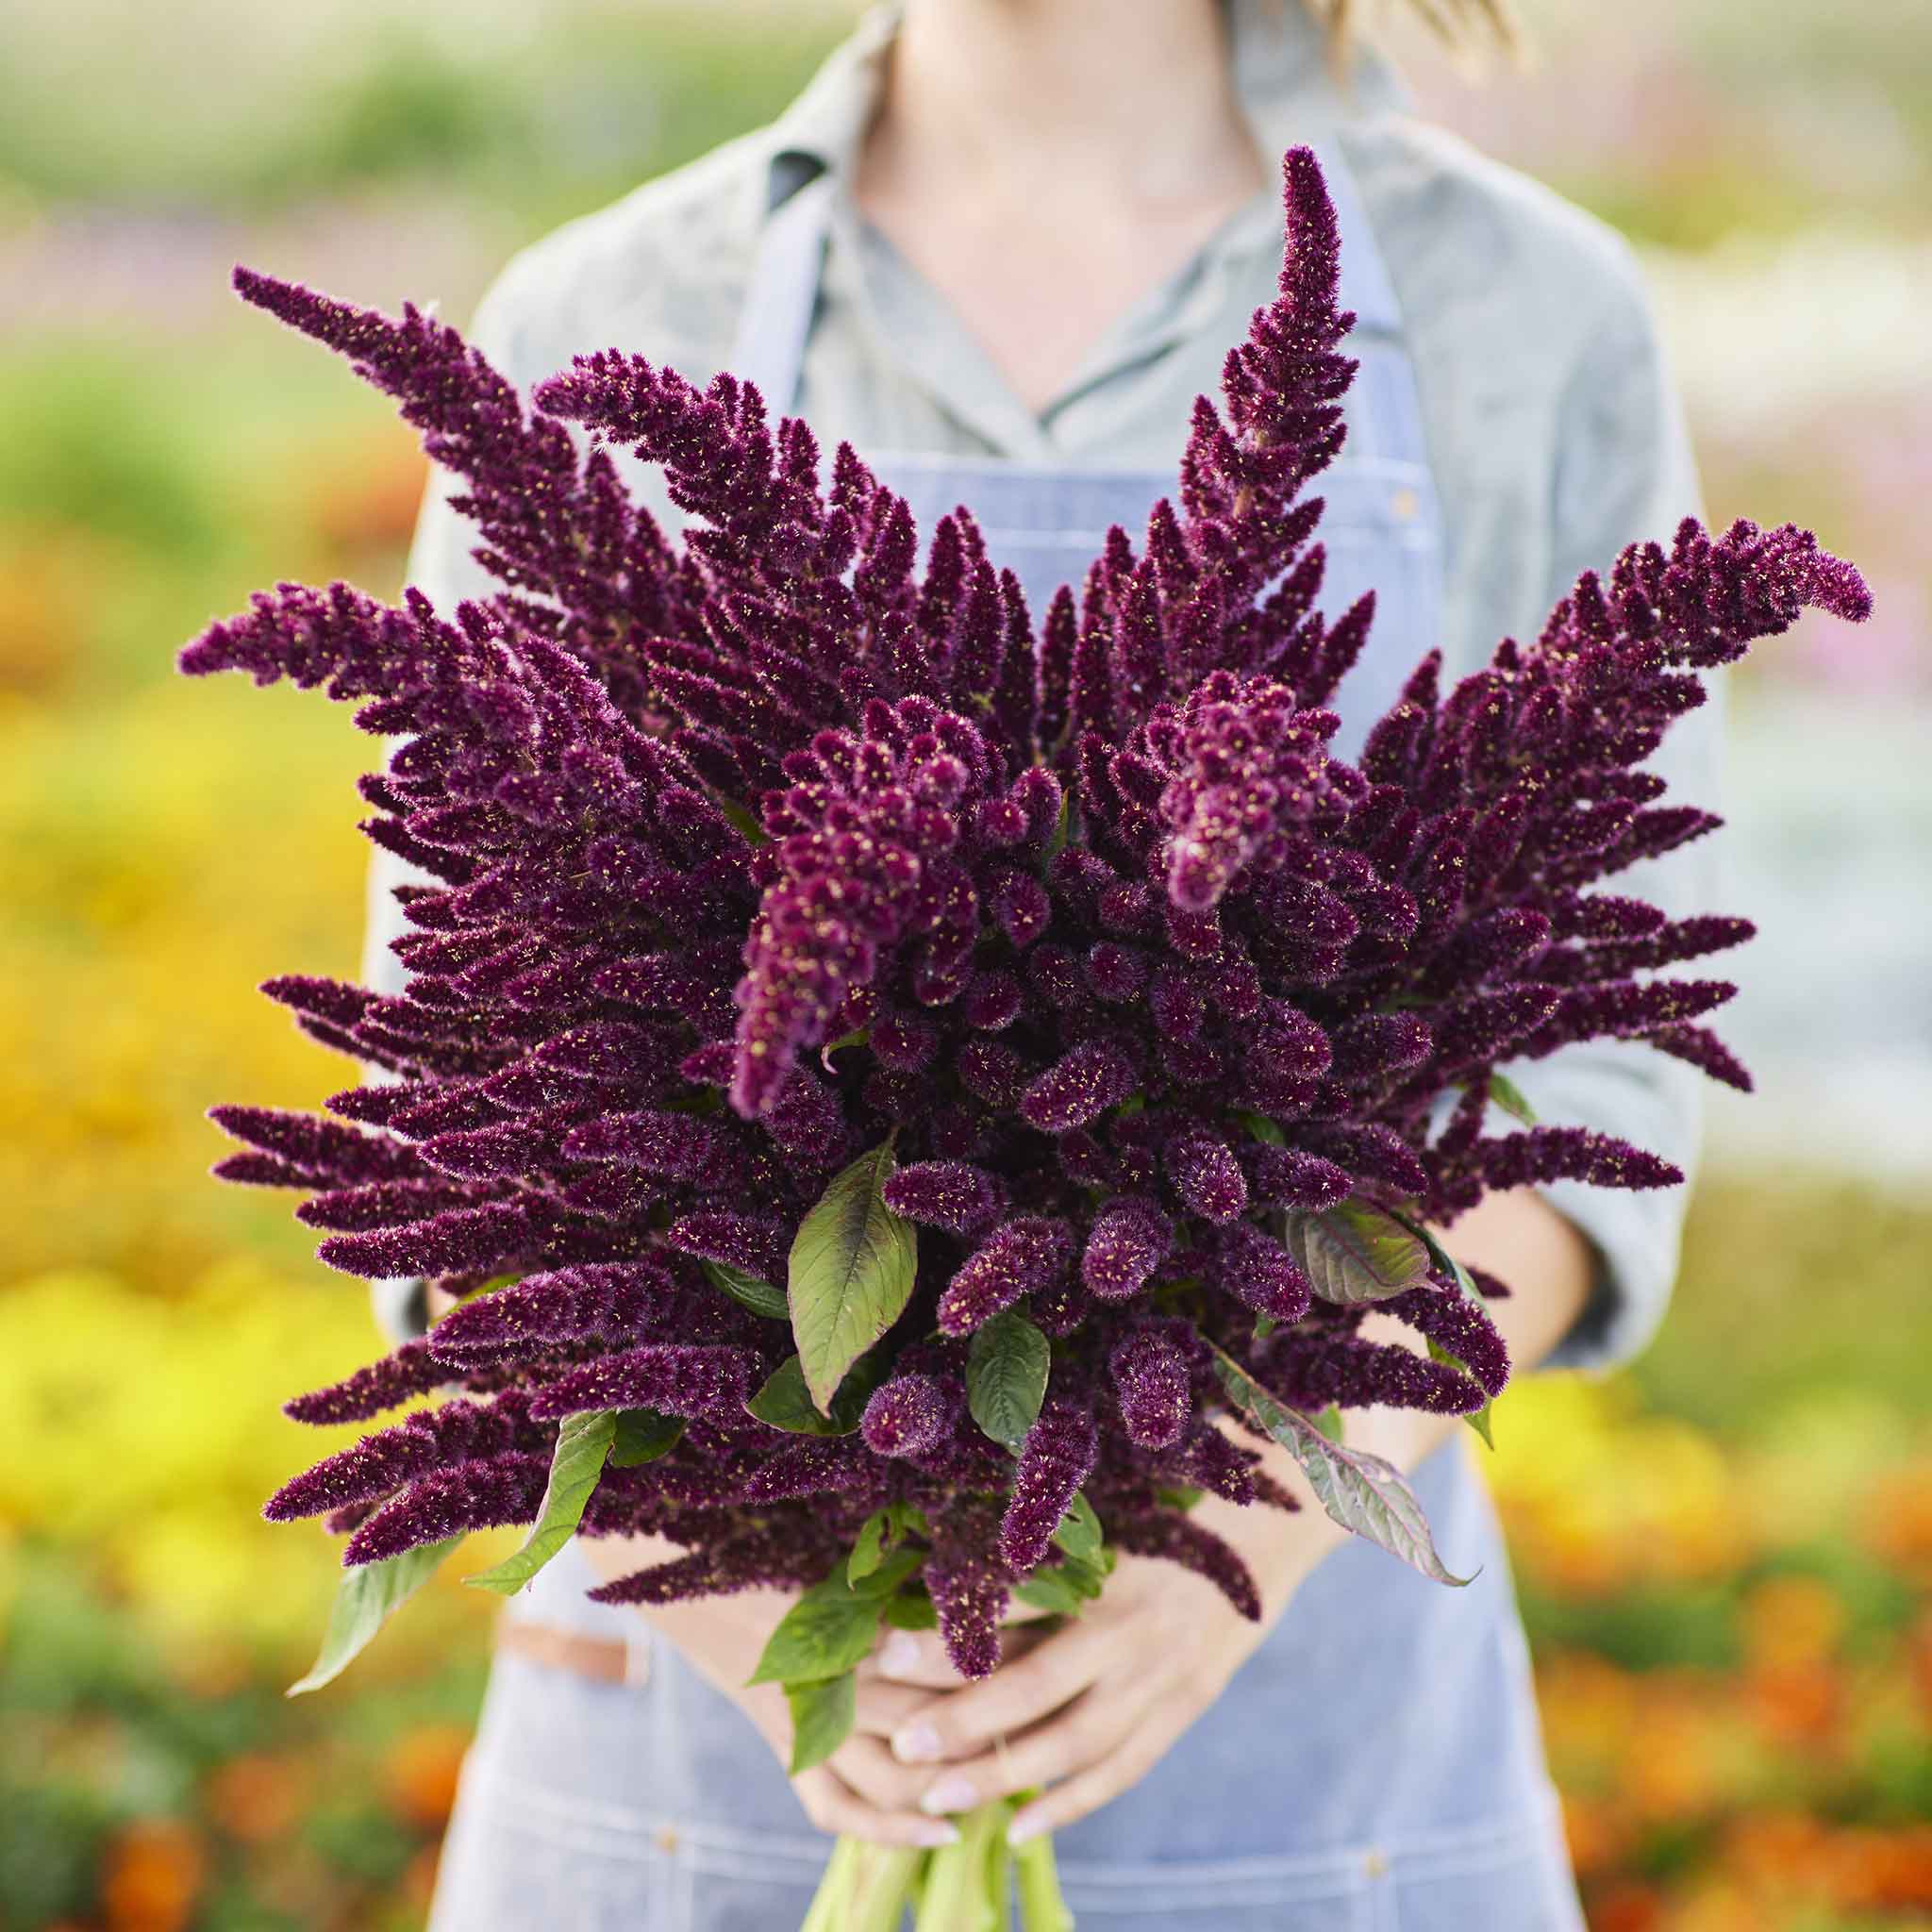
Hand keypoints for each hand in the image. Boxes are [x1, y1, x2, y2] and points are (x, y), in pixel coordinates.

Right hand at [575, 1531, 1044, 1847]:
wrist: (676, 1559)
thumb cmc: (766, 1525)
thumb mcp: (838, 1525)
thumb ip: (905, 1542)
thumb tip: (989, 1538)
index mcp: (846, 1606)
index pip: (939, 1651)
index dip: (998, 1660)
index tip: (1051, 1653)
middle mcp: (826, 1668)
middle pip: (925, 1716)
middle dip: (987, 1728)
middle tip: (1045, 1725)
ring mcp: (800, 1714)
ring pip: (887, 1773)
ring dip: (945, 1785)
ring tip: (1001, 1784)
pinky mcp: (782, 1741)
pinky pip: (835, 1804)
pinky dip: (887, 1828)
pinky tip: (941, 1832)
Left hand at [869, 1518, 1318, 1845]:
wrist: (1257, 1536)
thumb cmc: (1157, 1517)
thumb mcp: (1097, 1523)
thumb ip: (1032, 1559)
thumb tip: (939, 1578)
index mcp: (1104, 1567)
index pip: (1014, 1609)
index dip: (951, 1636)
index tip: (886, 1656)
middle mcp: (1133, 1625)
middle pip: (1040, 1686)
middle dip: (966, 1723)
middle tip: (900, 1748)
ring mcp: (1165, 1674)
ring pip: (1078, 1742)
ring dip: (1007, 1775)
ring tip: (938, 1797)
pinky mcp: (1185, 1707)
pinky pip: (1123, 1768)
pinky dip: (1070, 1802)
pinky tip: (1018, 1827)